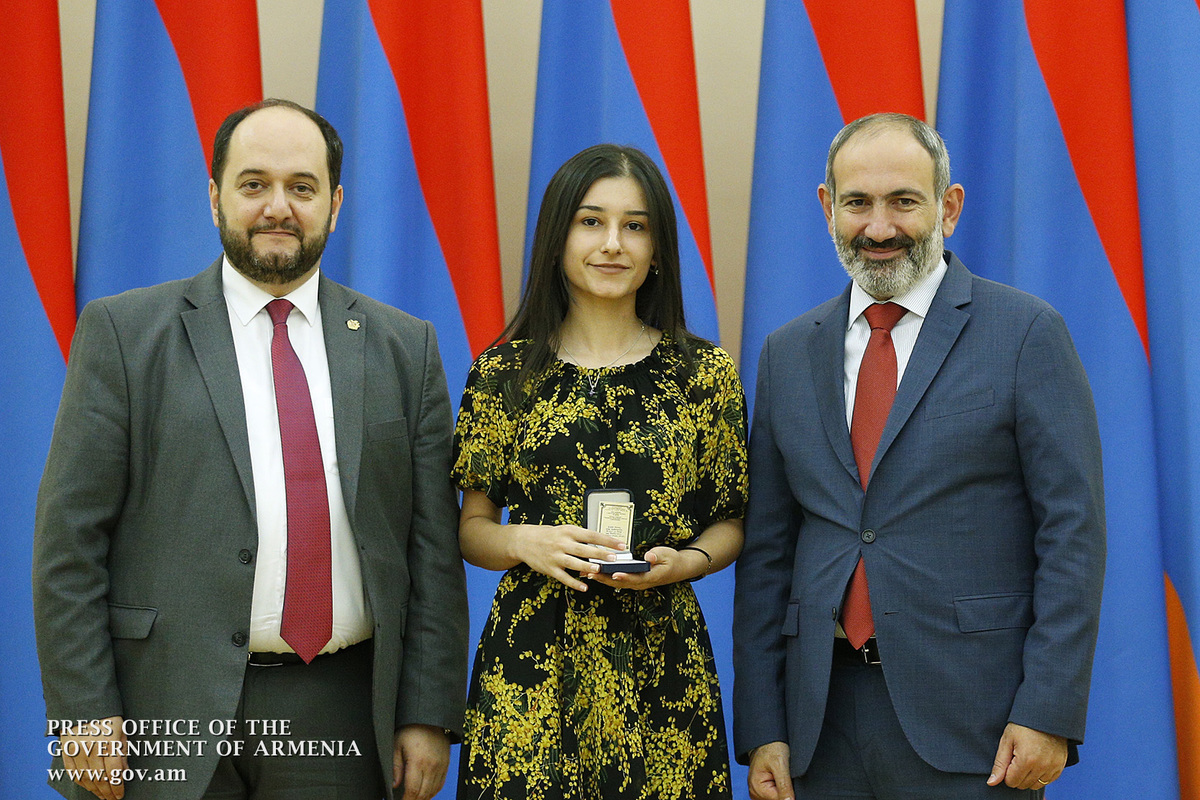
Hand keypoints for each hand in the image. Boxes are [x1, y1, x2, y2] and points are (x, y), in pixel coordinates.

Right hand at [59, 716, 126, 799]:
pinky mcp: (66, 750)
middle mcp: (91, 748)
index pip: (113, 772)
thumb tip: (124, 772)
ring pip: (86, 778)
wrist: (82, 701)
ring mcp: (76, 750)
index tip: (120, 795)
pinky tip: (89, 787)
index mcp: (108, 742)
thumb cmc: (107, 715)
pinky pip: (72, 772)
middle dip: (107, 792)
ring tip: (102, 796)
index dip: (117, 787)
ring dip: (95, 790)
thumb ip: (122, 751)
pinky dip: (81, 782)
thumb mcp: (122, 729)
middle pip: (100, 778)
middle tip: (113, 799)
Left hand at [392, 724, 449, 799]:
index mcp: (418, 761)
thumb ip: (395, 767)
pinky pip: (441, 783)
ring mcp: (441, 765)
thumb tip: (395, 785)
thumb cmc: (411, 729)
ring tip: (414, 799)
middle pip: (424, 794)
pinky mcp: (446, 763)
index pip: (413, 790)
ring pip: (433, 791)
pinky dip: (433, 791)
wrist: (429, 717)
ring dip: (424, 798)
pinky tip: (426, 793)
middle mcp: (432, 765)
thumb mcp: (396, 745)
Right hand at [510, 523, 624, 590]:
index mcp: (569, 531)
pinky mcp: (550, 569)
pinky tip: (584, 587)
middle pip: (584, 549)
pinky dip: (574, 583)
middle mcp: (562, 543)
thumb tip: (601, 544)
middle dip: (600, 554)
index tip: (621, 545)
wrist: (524, 541)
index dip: (607, 540)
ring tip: (599, 570)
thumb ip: (581, 538)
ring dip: (587, 567)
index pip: (592, 535)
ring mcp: (556, 557)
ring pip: (574, 563)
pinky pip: (564, 577)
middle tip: (614, 558)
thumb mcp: (564, 530)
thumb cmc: (549, 535)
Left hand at [589, 546, 707, 590]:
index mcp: (650, 577)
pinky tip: (595, 572)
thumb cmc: (672, 560)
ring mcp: (636, 583)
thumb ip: (658, 555)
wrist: (678, 569)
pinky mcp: (632, 580)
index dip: (624, 577)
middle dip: (604, 578)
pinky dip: (605, 577)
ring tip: (587, 573)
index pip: (635, 578)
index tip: (614, 574)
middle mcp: (641, 582)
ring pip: (616, 583)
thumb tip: (649, 556)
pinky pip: (617, 580)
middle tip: (591, 573)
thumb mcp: (668, 554)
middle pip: (620, 583)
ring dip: (601, 578)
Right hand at [748, 740, 793, 799]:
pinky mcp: (763, 790)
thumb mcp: (780, 764)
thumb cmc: (770, 747)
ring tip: (780, 774)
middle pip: (778, 799)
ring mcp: (759, 792)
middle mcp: (755, 793)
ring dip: (783, 788)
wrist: (766, 740)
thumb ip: (784, 785)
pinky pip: (776, 794)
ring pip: (778, 797)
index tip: (788, 778)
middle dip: (785, 790)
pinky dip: (780, 788)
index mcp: (757, 788)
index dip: (788, 791)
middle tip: (783, 774)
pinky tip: (779, 777)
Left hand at [987, 722, 1066, 789]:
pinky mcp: (1060, 766)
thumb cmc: (1023, 726)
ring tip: (1026, 759)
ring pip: (1035, 785)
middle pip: (1023, 785)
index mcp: (1026, 760)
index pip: (1011, 781)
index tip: (1008, 759)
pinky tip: (1036, 762)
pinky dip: (1040, 775)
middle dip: (1016, 775)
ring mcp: (1053, 767)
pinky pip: (1047, 781)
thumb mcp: (1007, 740)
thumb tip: (991, 783)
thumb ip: (999, 764)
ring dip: (1028, 777)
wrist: (1045, 716)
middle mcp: (1042, 766)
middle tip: (1017, 757)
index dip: (1006, 772)